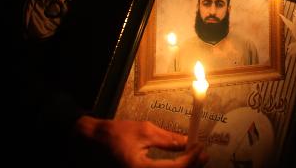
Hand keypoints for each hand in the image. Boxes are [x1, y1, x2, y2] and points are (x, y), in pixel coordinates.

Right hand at [75, 116, 207, 167]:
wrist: (92, 143)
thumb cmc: (116, 134)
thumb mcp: (144, 131)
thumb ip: (168, 139)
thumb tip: (189, 142)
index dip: (191, 159)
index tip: (201, 147)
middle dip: (191, 166)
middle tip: (203, 154)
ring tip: (195, 157)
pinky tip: (180, 162)